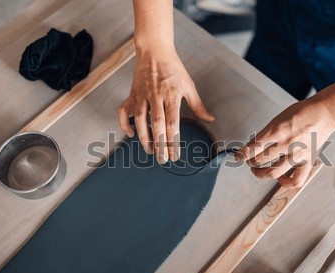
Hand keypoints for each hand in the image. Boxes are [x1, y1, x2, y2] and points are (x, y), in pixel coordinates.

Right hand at [118, 48, 214, 163]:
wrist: (154, 50)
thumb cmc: (173, 68)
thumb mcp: (189, 85)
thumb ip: (198, 105)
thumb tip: (210, 119)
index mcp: (172, 95)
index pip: (173, 124)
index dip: (173, 141)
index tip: (175, 155)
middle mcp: (156, 97)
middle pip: (157, 125)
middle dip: (160, 144)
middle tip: (163, 159)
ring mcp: (142, 96)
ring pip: (141, 120)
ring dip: (144, 138)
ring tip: (150, 151)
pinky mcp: (132, 94)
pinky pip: (124, 111)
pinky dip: (125, 123)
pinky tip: (131, 134)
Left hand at [236, 98, 334, 188]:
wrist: (324, 114)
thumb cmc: (300, 113)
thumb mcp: (277, 119)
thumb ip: (264, 134)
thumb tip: (250, 147)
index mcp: (277, 131)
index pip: (252, 148)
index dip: (241, 155)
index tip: (237, 157)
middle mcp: (287, 144)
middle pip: (259, 161)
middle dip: (250, 162)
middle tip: (249, 160)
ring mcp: (298, 155)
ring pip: (273, 173)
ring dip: (261, 173)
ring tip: (257, 170)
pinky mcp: (307, 162)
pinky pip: (296, 180)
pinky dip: (286, 183)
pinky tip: (280, 178)